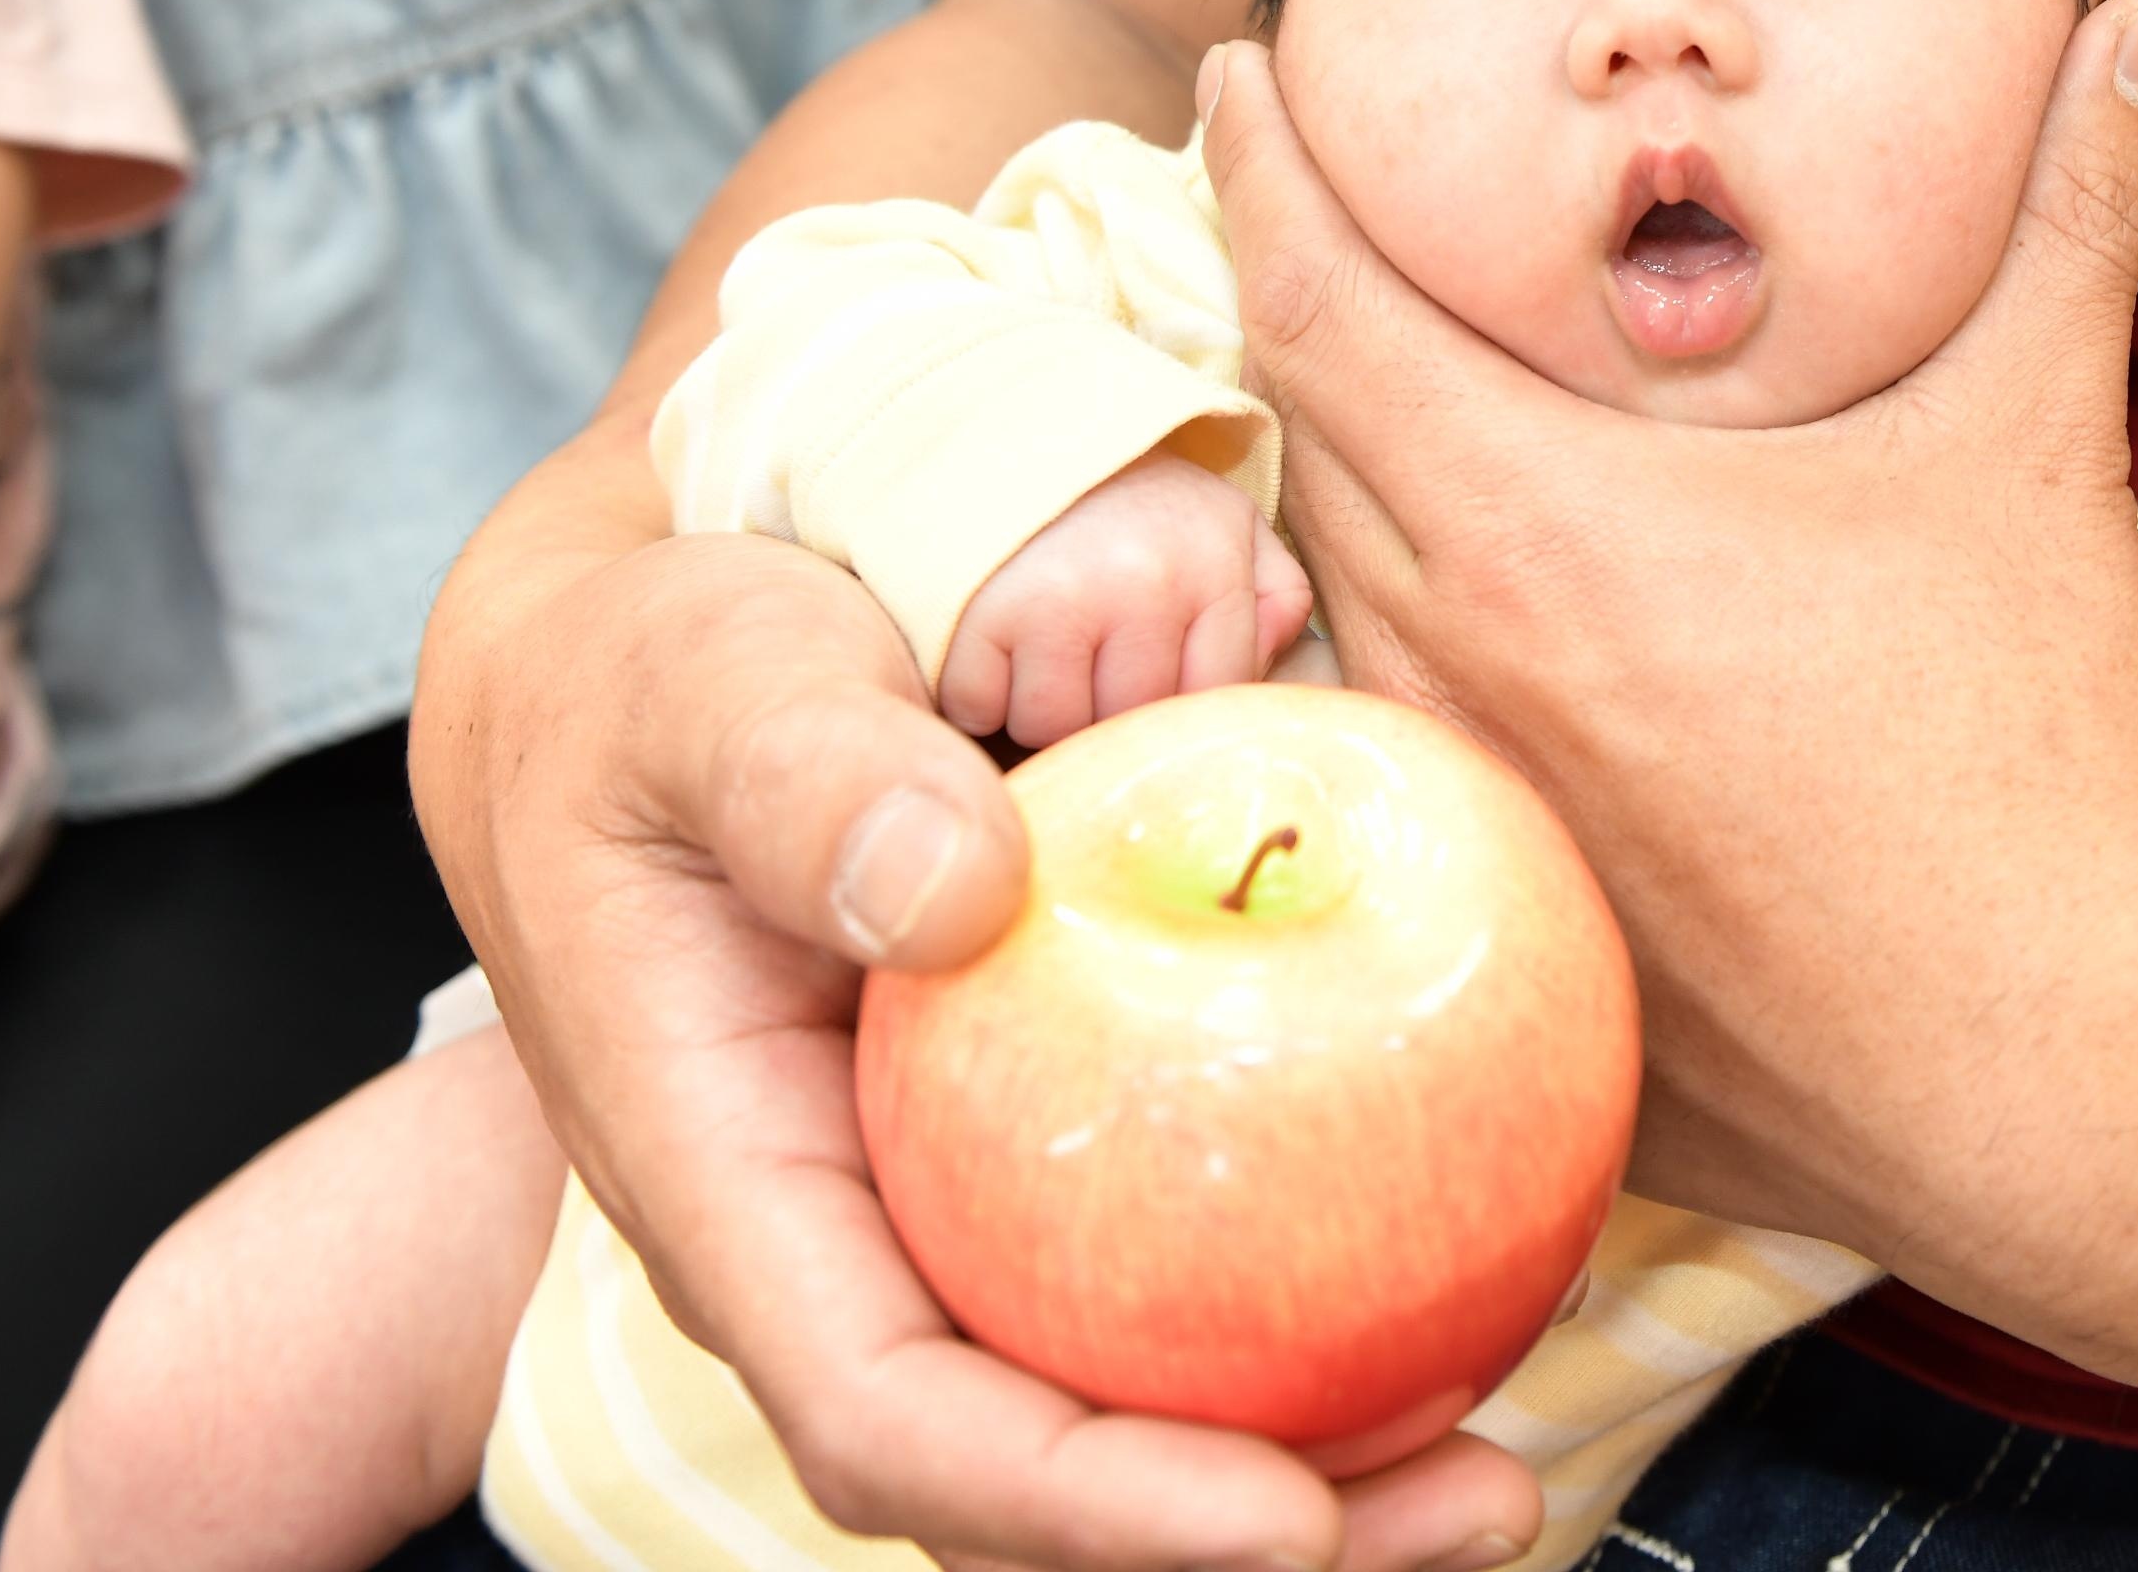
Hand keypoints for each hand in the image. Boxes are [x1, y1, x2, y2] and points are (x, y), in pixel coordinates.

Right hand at [412, 508, 1541, 1571]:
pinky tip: (1481, 1250)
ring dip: (1318, 1452)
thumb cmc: (650, 672)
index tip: (1281, 1514)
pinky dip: (1314, 1283)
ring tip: (1503, 1455)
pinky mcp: (1031, 1145)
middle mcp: (842, 1243)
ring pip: (1120, 1398)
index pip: (893, 1417)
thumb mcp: (703, 682)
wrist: (635, 654)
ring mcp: (940, 1204)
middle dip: (1257, 1533)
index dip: (1083, 1501)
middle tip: (1484, 1500)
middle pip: (1034, 1474)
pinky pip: (1166, 1266)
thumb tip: (963, 895)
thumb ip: (805, 776)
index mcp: (732, 1188)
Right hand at [943, 452, 1316, 748]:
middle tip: (1084, 654)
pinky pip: (978, 706)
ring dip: (1037, 702)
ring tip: (1038, 644)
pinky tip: (991, 641)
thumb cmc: (1129, 498)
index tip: (1147, 674)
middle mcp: (1146, 581)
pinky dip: (976, 691)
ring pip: (1052, 724)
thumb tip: (1270, 667)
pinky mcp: (981, 612)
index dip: (1173, 702)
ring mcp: (1061, 597)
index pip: (1209, 698)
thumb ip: (1275, 595)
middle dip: (1104, 704)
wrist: (1013, 422)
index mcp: (1214, 562)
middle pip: (1129, 720)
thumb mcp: (1226, 523)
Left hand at [1198, 0, 2137, 1408]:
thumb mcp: (2042, 438)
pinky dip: (1408, 707)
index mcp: (1536, 523)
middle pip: (1306, 449)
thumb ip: (2075, 202)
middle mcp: (1450, 673)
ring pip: (1336, 626)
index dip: (1258, 167)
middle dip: (1307, 328)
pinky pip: (1391, 804)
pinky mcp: (1496, 970)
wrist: (2090, 1073)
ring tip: (1414, 446)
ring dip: (1357, 522)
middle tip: (1332, 240)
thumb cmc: (2045, 751)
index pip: (1312, 296)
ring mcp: (1459, 840)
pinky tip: (1491, 682)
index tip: (1237, 82)